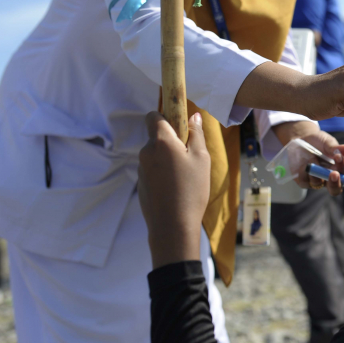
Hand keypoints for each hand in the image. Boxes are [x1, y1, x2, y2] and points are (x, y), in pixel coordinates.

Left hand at [138, 112, 209, 268]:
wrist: (172, 226)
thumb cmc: (192, 189)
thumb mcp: (202, 159)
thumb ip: (196, 134)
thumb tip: (194, 116)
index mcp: (161, 142)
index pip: (153, 116)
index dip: (166, 116)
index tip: (180, 125)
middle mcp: (146, 152)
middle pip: (157, 137)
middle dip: (172, 141)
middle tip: (191, 157)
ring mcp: (141, 169)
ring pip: (156, 155)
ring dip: (168, 159)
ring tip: (186, 177)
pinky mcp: (141, 184)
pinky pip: (153, 170)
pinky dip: (163, 173)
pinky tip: (176, 188)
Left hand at [272, 121, 343, 195]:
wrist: (301, 139)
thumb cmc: (318, 141)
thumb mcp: (327, 142)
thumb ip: (335, 148)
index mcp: (338, 169)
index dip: (343, 168)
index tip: (338, 157)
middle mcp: (328, 178)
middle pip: (335, 190)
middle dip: (335, 183)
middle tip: (334, 174)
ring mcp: (316, 181)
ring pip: (317, 183)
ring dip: (315, 171)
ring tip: (312, 157)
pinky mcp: (303, 181)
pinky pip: (304, 181)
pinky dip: (303, 170)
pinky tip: (302, 162)